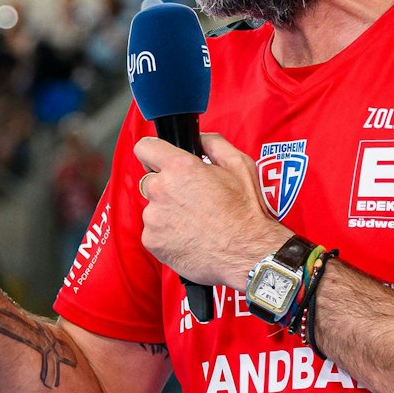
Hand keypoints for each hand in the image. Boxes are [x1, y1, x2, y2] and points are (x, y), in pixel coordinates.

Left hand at [133, 132, 285, 288]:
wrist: (248, 254)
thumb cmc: (246, 213)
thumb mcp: (240, 166)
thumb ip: (214, 143)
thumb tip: (200, 138)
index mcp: (180, 168)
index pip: (145, 148)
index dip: (153, 153)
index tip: (157, 160)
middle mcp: (161, 190)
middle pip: (150, 180)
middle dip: (167, 187)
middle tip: (191, 200)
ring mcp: (154, 217)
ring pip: (153, 209)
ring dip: (167, 213)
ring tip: (195, 223)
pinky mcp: (152, 241)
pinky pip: (153, 232)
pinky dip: (167, 235)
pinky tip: (189, 238)